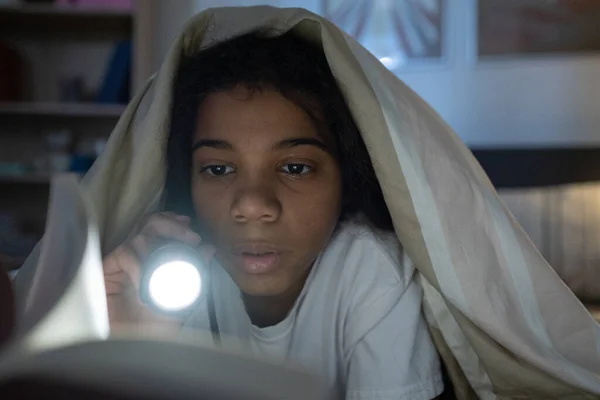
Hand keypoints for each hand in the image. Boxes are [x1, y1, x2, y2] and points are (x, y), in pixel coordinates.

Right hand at [102, 212, 214, 334]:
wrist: (134, 348)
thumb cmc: (156, 326)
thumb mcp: (182, 299)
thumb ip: (195, 274)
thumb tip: (209, 249)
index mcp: (154, 259)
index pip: (160, 230)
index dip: (173, 222)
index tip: (189, 225)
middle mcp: (138, 257)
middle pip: (150, 225)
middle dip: (171, 225)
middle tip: (190, 238)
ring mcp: (121, 264)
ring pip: (138, 237)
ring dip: (157, 244)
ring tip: (171, 263)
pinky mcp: (106, 273)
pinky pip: (123, 255)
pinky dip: (138, 265)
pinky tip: (145, 281)